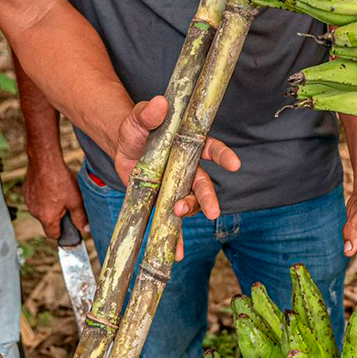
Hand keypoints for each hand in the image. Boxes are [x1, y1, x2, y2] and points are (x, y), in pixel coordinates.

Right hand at [22, 153, 85, 239]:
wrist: (44, 161)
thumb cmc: (60, 180)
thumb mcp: (75, 200)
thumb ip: (80, 217)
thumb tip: (85, 230)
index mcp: (46, 217)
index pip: (53, 235)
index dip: (63, 232)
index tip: (70, 225)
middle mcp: (35, 212)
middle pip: (48, 222)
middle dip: (59, 217)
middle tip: (68, 205)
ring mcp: (29, 202)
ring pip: (42, 210)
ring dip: (51, 206)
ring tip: (60, 193)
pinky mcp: (26, 193)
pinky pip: (36, 200)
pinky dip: (44, 197)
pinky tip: (51, 187)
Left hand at [111, 96, 240, 258]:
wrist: (122, 147)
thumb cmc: (136, 130)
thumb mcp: (136, 120)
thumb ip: (147, 114)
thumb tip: (158, 104)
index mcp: (188, 145)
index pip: (210, 149)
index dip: (224, 156)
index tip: (234, 164)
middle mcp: (187, 168)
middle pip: (203, 184)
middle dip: (208, 198)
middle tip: (211, 211)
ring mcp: (176, 187)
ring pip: (189, 203)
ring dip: (188, 212)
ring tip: (176, 215)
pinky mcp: (163, 202)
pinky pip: (172, 222)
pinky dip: (175, 238)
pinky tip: (176, 253)